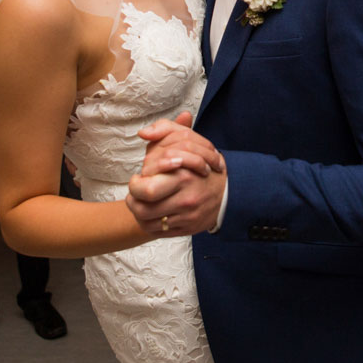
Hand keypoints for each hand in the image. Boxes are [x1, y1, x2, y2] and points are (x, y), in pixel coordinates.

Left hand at [126, 113, 225, 234]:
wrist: (230, 192)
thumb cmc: (202, 165)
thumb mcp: (187, 141)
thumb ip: (164, 130)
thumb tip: (143, 132)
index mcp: (183, 177)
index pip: (145, 189)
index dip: (135, 185)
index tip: (139, 178)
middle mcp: (185, 199)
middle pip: (143, 209)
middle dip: (132, 201)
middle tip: (135, 193)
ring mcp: (187, 217)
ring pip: (147, 222)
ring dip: (138, 212)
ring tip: (140, 202)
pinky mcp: (187, 229)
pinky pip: (159, 232)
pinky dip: (150, 224)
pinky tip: (152, 213)